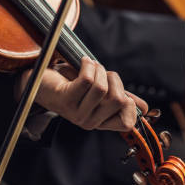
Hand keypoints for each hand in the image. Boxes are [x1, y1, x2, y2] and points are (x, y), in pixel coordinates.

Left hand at [16, 57, 147, 131]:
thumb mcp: (98, 92)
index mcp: (100, 122)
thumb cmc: (70, 85)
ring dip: (99, 69)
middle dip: (113, 78)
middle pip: (118, 100)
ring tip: (90, 65)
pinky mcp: (66, 101)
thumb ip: (120, 99)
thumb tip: (145, 109)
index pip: (127, 123)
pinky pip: (87, 80)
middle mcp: (89, 122)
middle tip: (101, 72)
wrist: (40, 81)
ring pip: (102, 88)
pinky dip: (88, 64)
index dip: (129, 103)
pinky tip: (82, 61)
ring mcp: (76, 114)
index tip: (119, 89)